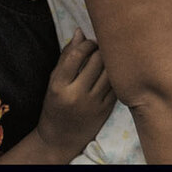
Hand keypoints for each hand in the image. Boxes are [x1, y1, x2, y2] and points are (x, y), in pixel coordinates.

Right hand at [35, 30, 116, 157]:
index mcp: (58, 87)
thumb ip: (66, 58)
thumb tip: (80, 32)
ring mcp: (93, 103)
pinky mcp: (107, 108)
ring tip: (109, 57)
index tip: (90, 43)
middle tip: (102, 48)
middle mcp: (76, 95)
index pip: (76, 55)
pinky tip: (115, 71)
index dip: (87, 44)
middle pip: (97, 59)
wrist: (59, 139)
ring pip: (111, 70)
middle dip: (101, 49)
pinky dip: (118, 73)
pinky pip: (117, 83)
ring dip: (112, 59)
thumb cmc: (55, 105)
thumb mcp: (53, 83)